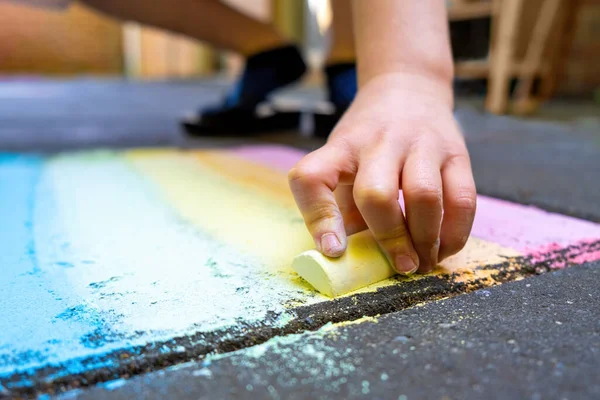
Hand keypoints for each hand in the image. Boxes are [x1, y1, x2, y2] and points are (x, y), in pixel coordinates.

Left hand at [288, 73, 476, 273]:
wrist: (408, 87)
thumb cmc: (368, 141)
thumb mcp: (343, 161)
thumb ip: (344, 207)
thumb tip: (350, 261)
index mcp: (340, 149)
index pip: (313, 177)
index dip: (319, 218)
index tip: (334, 250)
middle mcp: (378, 142)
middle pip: (376, 194)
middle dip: (389, 239)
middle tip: (399, 266)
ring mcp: (420, 144)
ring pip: (424, 196)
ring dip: (426, 240)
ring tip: (423, 262)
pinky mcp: (456, 152)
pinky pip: (462, 199)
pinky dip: (455, 233)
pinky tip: (444, 248)